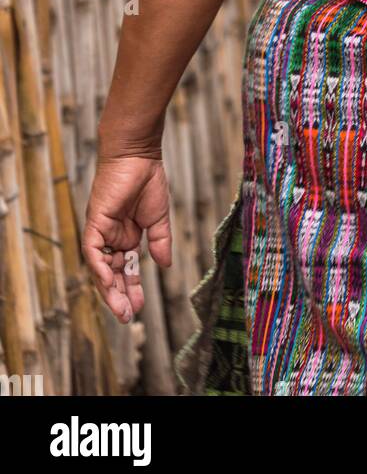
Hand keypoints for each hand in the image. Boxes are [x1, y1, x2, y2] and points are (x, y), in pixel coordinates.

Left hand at [82, 156, 171, 322]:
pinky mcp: (94, 223)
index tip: (138, 309)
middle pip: (114, 274)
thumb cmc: (148, 180)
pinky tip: (111, 282)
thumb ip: (160, 242)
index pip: (127, 270)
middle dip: (120, 296)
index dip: (132, 289)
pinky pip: (93, 251)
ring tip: (122, 309)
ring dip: (110, 289)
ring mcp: (102, 232)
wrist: (139, 155)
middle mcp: (112, 238)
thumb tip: (164, 266)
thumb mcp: (158, 218)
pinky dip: (101, 268)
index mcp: (127, 237)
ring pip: (101, 268)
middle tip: (128, 317)